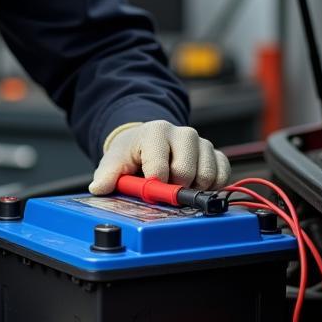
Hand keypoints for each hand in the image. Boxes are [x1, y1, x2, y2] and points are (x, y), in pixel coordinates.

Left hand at [89, 120, 229, 194]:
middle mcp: (182, 133)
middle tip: (163, 187)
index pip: (160, 166)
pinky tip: (196, 185)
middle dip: (173, 187)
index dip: (155, 184)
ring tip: (177, 185)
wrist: (147, 141)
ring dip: (193, 188)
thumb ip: (106, 175)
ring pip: (207, 174)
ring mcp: (201, 143)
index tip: (150, 188)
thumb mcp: (114, 161)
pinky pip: (223, 173)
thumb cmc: (132, 153)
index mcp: (155, 132)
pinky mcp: (215, 153)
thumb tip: (98, 188)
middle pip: (186, 172)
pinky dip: (213, 186)